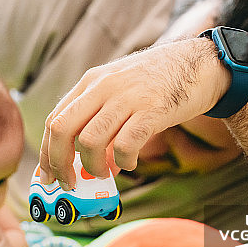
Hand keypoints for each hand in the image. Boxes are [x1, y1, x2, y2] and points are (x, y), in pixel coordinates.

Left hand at [39, 38, 228, 187]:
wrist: (200, 63)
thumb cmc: (157, 83)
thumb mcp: (118, 88)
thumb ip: (98, 118)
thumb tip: (81, 161)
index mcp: (90, 82)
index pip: (54, 119)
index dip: (47, 152)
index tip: (47, 176)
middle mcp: (103, 87)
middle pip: (62, 129)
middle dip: (59, 163)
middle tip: (69, 183)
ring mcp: (126, 98)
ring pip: (89, 141)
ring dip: (93, 167)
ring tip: (105, 173)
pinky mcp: (152, 110)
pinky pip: (124, 145)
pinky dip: (122, 162)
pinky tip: (129, 163)